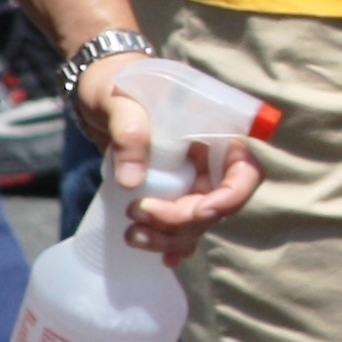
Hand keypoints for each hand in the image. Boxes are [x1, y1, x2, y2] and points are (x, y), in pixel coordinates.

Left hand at [80, 58, 265, 263]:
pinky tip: (159, 257)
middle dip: (182, 221)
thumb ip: (129, 130)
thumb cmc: (114, 84)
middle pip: (217, 204)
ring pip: (198, 222)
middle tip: (138, 215)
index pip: (244, 170)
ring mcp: (191, 178)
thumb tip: (131, 181)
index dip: (231, 197)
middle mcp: (209, 158)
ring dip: (171, 237)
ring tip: (132, 235)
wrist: (97, 93)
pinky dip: (172, 244)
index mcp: (213, 129)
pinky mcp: (171, 192)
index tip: (199, 210)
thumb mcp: (118, 99)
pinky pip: (182, 226)